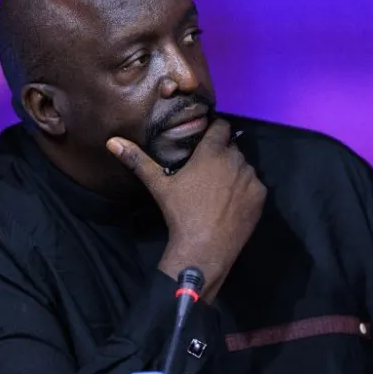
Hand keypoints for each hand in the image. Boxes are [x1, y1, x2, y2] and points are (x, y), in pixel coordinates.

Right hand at [106, 119, 265, 301]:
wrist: (204, 248)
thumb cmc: (180, 213)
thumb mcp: (158, 185)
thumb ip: (137, 160)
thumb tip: (112, 142)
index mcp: (212, 152)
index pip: (221, 126)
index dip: (214, 130)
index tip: (206, 139)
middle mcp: (235, 159)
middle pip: (232, 147)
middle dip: (222, 153)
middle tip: (208, 169)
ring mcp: (251, 178)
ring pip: (244, 165)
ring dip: (234, 171)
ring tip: (219, 188)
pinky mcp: (260, 195)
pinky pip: (254, 184)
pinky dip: (245, 189)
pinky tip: (231, 202)